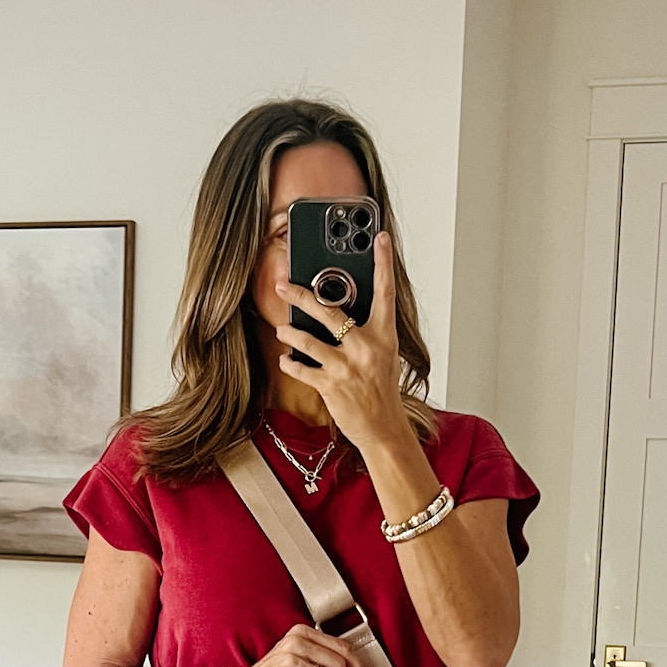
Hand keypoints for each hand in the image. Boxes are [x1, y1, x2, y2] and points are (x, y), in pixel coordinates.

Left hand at [274, 232, 412, 452]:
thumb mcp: (383, 355)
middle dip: (301, 295)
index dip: (383, 262)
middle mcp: (366, 347)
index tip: (379, 237)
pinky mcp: (331, 386)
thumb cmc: (382, 390)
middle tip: (282, 283)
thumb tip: (338, 311)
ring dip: (289, 333)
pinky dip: (290, 363)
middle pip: (330, 311)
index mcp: (383, 336)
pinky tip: (285, 360)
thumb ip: (366, 331)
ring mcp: (347, 367)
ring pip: (308, 340)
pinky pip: (302, 369)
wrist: (384, 429)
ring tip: (282, 328)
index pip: (385, 292)